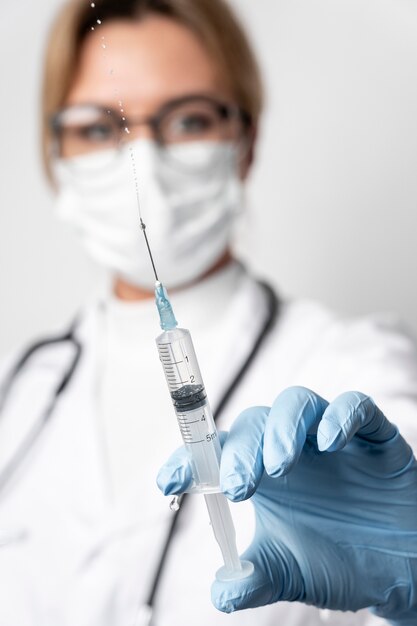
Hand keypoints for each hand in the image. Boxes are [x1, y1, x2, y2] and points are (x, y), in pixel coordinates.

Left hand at [157, 387, 416, 624]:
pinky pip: (356, 406)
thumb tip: (221, 594)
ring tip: (279, 467)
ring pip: (296, 403)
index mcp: (260, 472)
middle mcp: (289, 446)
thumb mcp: (290, 573)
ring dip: (282, 429)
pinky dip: (341, 417)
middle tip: (237, 488)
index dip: (189, 460)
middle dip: (240, 452)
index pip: (217, 451)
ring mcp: (329, 436)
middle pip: (253, 423)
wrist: (400, 567)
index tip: (167, 482)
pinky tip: (328, 444)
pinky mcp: (372, 434)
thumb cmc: (338, 560)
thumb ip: (254, 579)